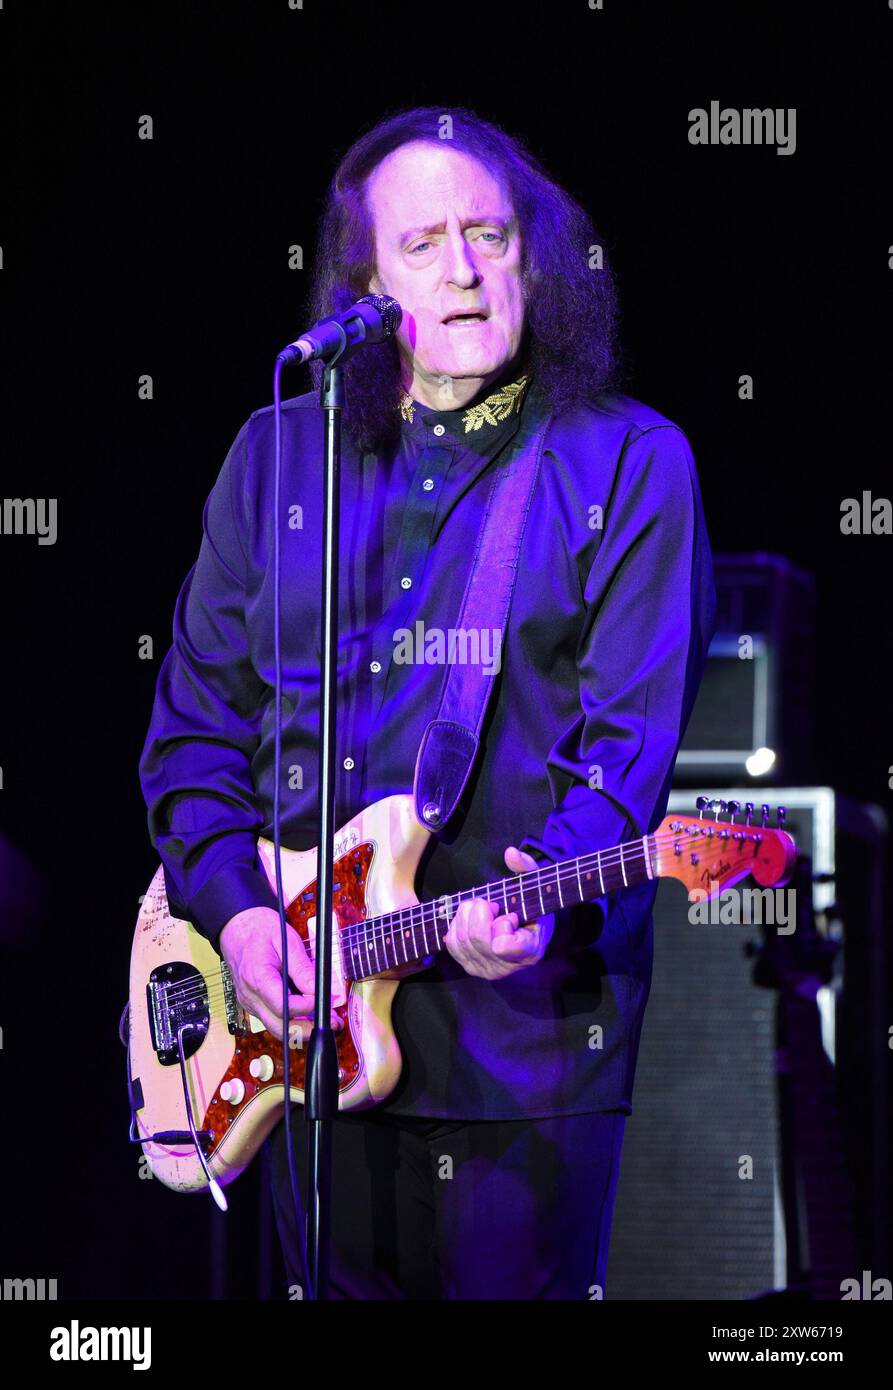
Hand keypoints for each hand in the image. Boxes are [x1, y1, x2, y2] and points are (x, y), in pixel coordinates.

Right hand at [219, 906, 341, 1044]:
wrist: (237, 926)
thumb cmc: (259, 930)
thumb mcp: (287, 941)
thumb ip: (303, 969)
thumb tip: (320, 990)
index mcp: (258, 978)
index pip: (283, 1007)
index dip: (308, 1007)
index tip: (326, 1000)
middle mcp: (250, 996)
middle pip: (279, 1027)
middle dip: (308, 1030)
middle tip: (332, 1022)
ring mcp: (250, 1002)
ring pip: (276, 1027)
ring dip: (302, 1028)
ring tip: (324, 1019)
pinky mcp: (253, 1003)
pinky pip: (272, 1018)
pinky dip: (291, 1019)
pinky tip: (308, 1013)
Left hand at [443, 846, 553, 979]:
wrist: (523, 926)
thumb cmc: (530, 905)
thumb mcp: (534, 885)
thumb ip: (526, 867)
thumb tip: (510, 853)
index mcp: (530, 949)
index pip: (506, 946)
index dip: (503, 925)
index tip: (512, 915)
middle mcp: (509, 966)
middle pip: (478, 938)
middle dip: (480, 911)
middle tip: (492, 904)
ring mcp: (487, 969)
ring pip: (462, 939)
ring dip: (468, 915)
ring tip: (483, 910)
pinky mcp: (469, 966)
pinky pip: (451, 943)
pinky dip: (458, 924)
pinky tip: (472, 919)